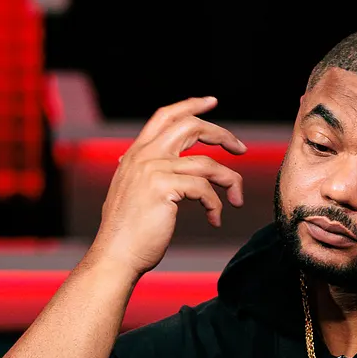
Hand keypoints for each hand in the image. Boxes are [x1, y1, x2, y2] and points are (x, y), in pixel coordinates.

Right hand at [88, 96, 246, 277]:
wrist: (116, 255)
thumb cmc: (129, 233)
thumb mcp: (135, 194)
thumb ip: (150, 175)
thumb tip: (174, 171)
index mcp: (136, 154)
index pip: (165, 116)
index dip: (190, 105)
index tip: (211, 101)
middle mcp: (143, 156)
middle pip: (190, 127)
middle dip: (221, 134)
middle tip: (241, 148)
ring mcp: (152, 170)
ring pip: (208, 164)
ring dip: (230, 181)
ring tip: (237, 199)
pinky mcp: (163, 187)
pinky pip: (205, 189)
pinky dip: (216, 204)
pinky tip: (215, 219)